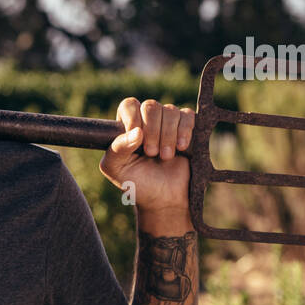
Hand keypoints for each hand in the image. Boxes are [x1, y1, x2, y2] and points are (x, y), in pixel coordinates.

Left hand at [99, 98, 194, 214]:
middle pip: (151, 106)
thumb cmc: (137, 184)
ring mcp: (167, 123)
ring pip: (170, 110)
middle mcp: (147, 121)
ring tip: (165, 157)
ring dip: (168, 135)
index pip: (129, 105)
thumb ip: (117, 149)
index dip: (134, 118)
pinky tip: (182, 147)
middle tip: (152, 153)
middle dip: (153, 130)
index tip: (137, 141)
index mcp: (127, 127)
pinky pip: (188, 115)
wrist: (164, 199)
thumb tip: (136, 131)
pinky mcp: (186, 128)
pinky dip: (185, 130)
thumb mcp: (116, 169)